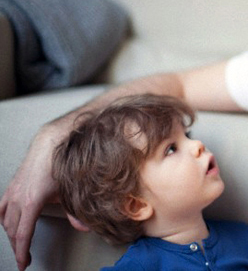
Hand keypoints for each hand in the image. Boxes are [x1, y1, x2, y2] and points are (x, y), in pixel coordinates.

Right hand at [0, 124, 71, 269]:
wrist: (51, 143)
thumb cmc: (60, 164)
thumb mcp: (70, 192)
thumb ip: (76, 213)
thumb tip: (85, 227)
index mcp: (31, 203)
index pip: (23, 235)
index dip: (22, 252)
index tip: (23, 263)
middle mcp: (18, 199)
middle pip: (13, 231)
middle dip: (17, 247)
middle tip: (23, 258)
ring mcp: (13, 192)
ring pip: (6, 221)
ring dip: (11, 234)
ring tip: (18, 244)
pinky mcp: (12, 186)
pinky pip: (2, 208)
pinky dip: (3, 219)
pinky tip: (6, 224)